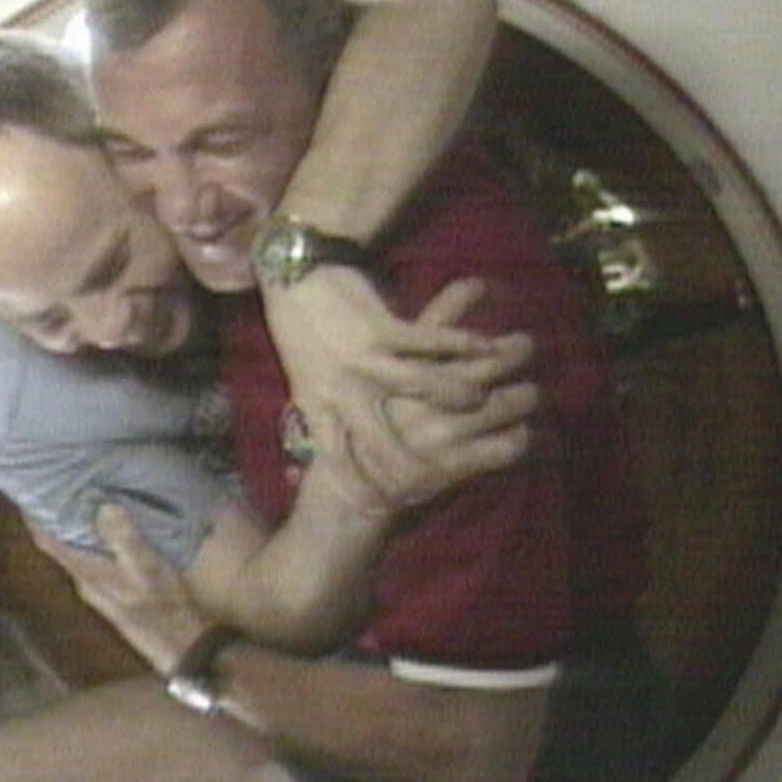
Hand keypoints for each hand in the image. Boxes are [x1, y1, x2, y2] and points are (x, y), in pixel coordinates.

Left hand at [40, 505, 209, 676]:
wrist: (177, 644)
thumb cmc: (161, 605)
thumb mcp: (146, 568)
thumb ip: (124, 539)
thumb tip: (102, 507)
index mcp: (86, 572)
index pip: (47, 541)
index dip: (36, 517)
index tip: (31, 492)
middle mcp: (84, 580)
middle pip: (58, 544)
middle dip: (56, 515)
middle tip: (61, 485)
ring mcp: (97, 588)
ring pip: (75, 551)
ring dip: (74, 526)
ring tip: (82, 497)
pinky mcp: (111, 591)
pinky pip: (91, 557)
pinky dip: (92, 538)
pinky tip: (106, 527)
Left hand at [264, 271, 533, 505]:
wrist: (295, 275)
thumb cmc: (299, 329)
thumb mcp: (302, 377)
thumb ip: (319, 413)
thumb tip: (320, 452)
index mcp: (316, 403)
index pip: (335, 459)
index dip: (358, 485)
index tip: (377, 506)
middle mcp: (341, 388)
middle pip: (382, 443)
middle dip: (410, 468)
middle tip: (434, 480)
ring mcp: (364, 359)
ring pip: (424, 389)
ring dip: (459, 397)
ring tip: (484, 403)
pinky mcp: (382, 328)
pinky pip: (433, 344)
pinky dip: (463, 346)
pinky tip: (486, 348)